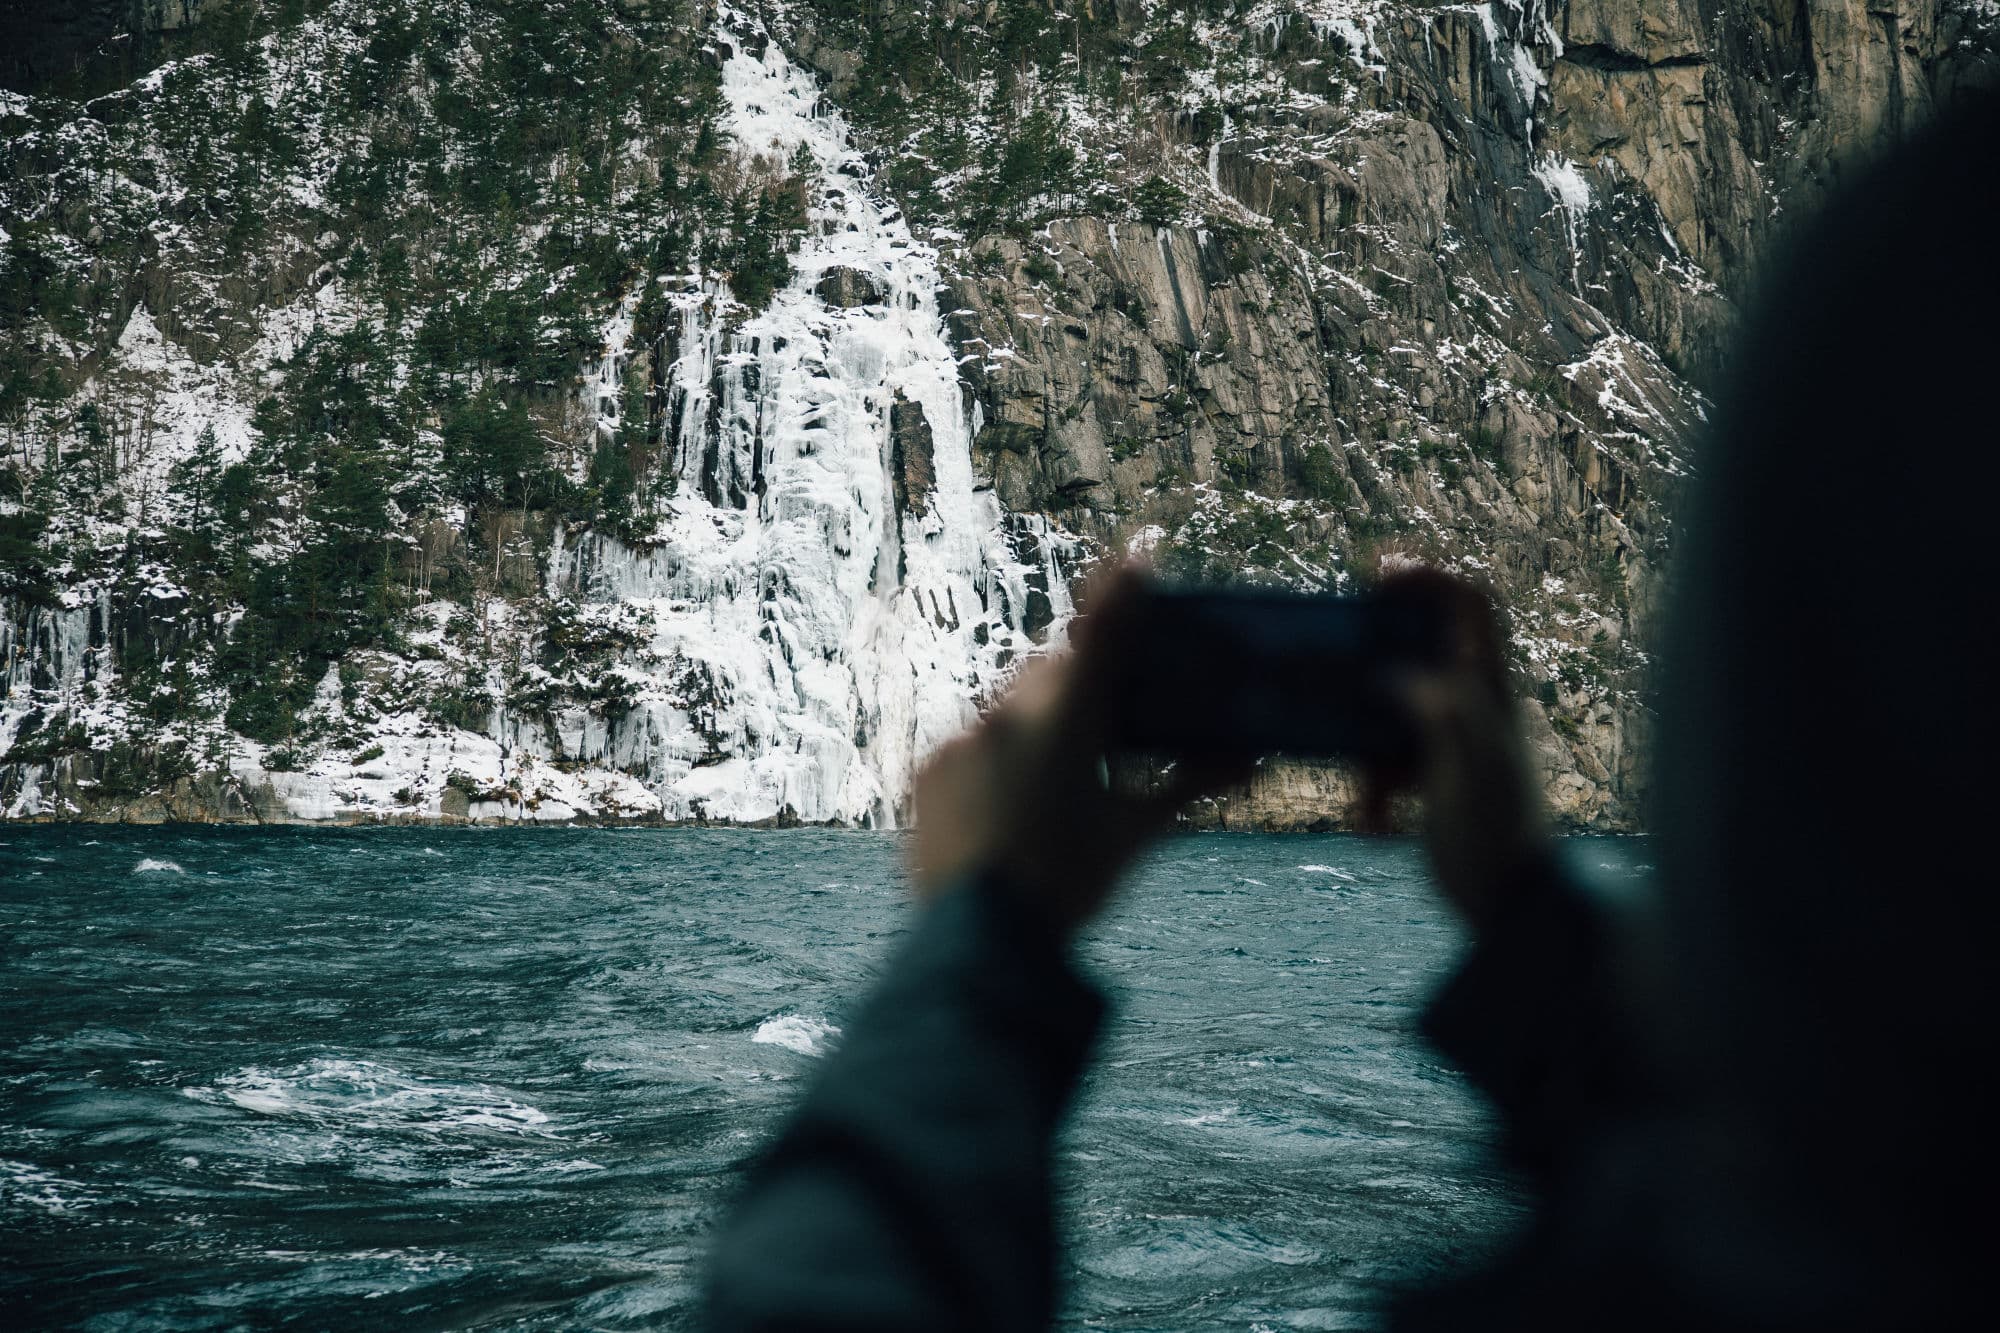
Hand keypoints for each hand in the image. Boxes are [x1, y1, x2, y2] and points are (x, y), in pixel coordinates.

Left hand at [909, 565, 1245, 933]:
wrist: (980, 938)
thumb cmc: (1069, 883)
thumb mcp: (1133, 834)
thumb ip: (1186, 785)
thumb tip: (1247, 761)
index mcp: (1067, 721)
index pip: (1102, 637)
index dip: (1119, 595)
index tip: (1134, 560)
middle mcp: (1009, 715)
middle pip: (1051, 674)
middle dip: (1075, 684)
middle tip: (1097, 723)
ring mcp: (964, 738)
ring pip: (1007, 709)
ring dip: (1032, 728)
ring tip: (1050, 783)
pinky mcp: (930, 767)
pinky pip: (970, 743)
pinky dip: (992, 759)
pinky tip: (1007, 804)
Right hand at [1359, 569, 1549, 928]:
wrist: (1509, 906)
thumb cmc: (1502, 836)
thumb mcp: (1472, 771)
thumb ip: (1443, 714)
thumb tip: (1395, 671)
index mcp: (1491, 691)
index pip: (1471, 608)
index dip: (1428, 580)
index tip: (1376, 579)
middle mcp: (1470, 705)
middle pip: (1414, 651)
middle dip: (1371, 665)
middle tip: (1331, 672)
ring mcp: (1446, 741)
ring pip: (1387, 716)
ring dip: (1365, 752)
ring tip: (1368, 798)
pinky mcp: (1427, 778)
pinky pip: (1382, 767)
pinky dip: (1370, 793)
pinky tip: (1374, 825)